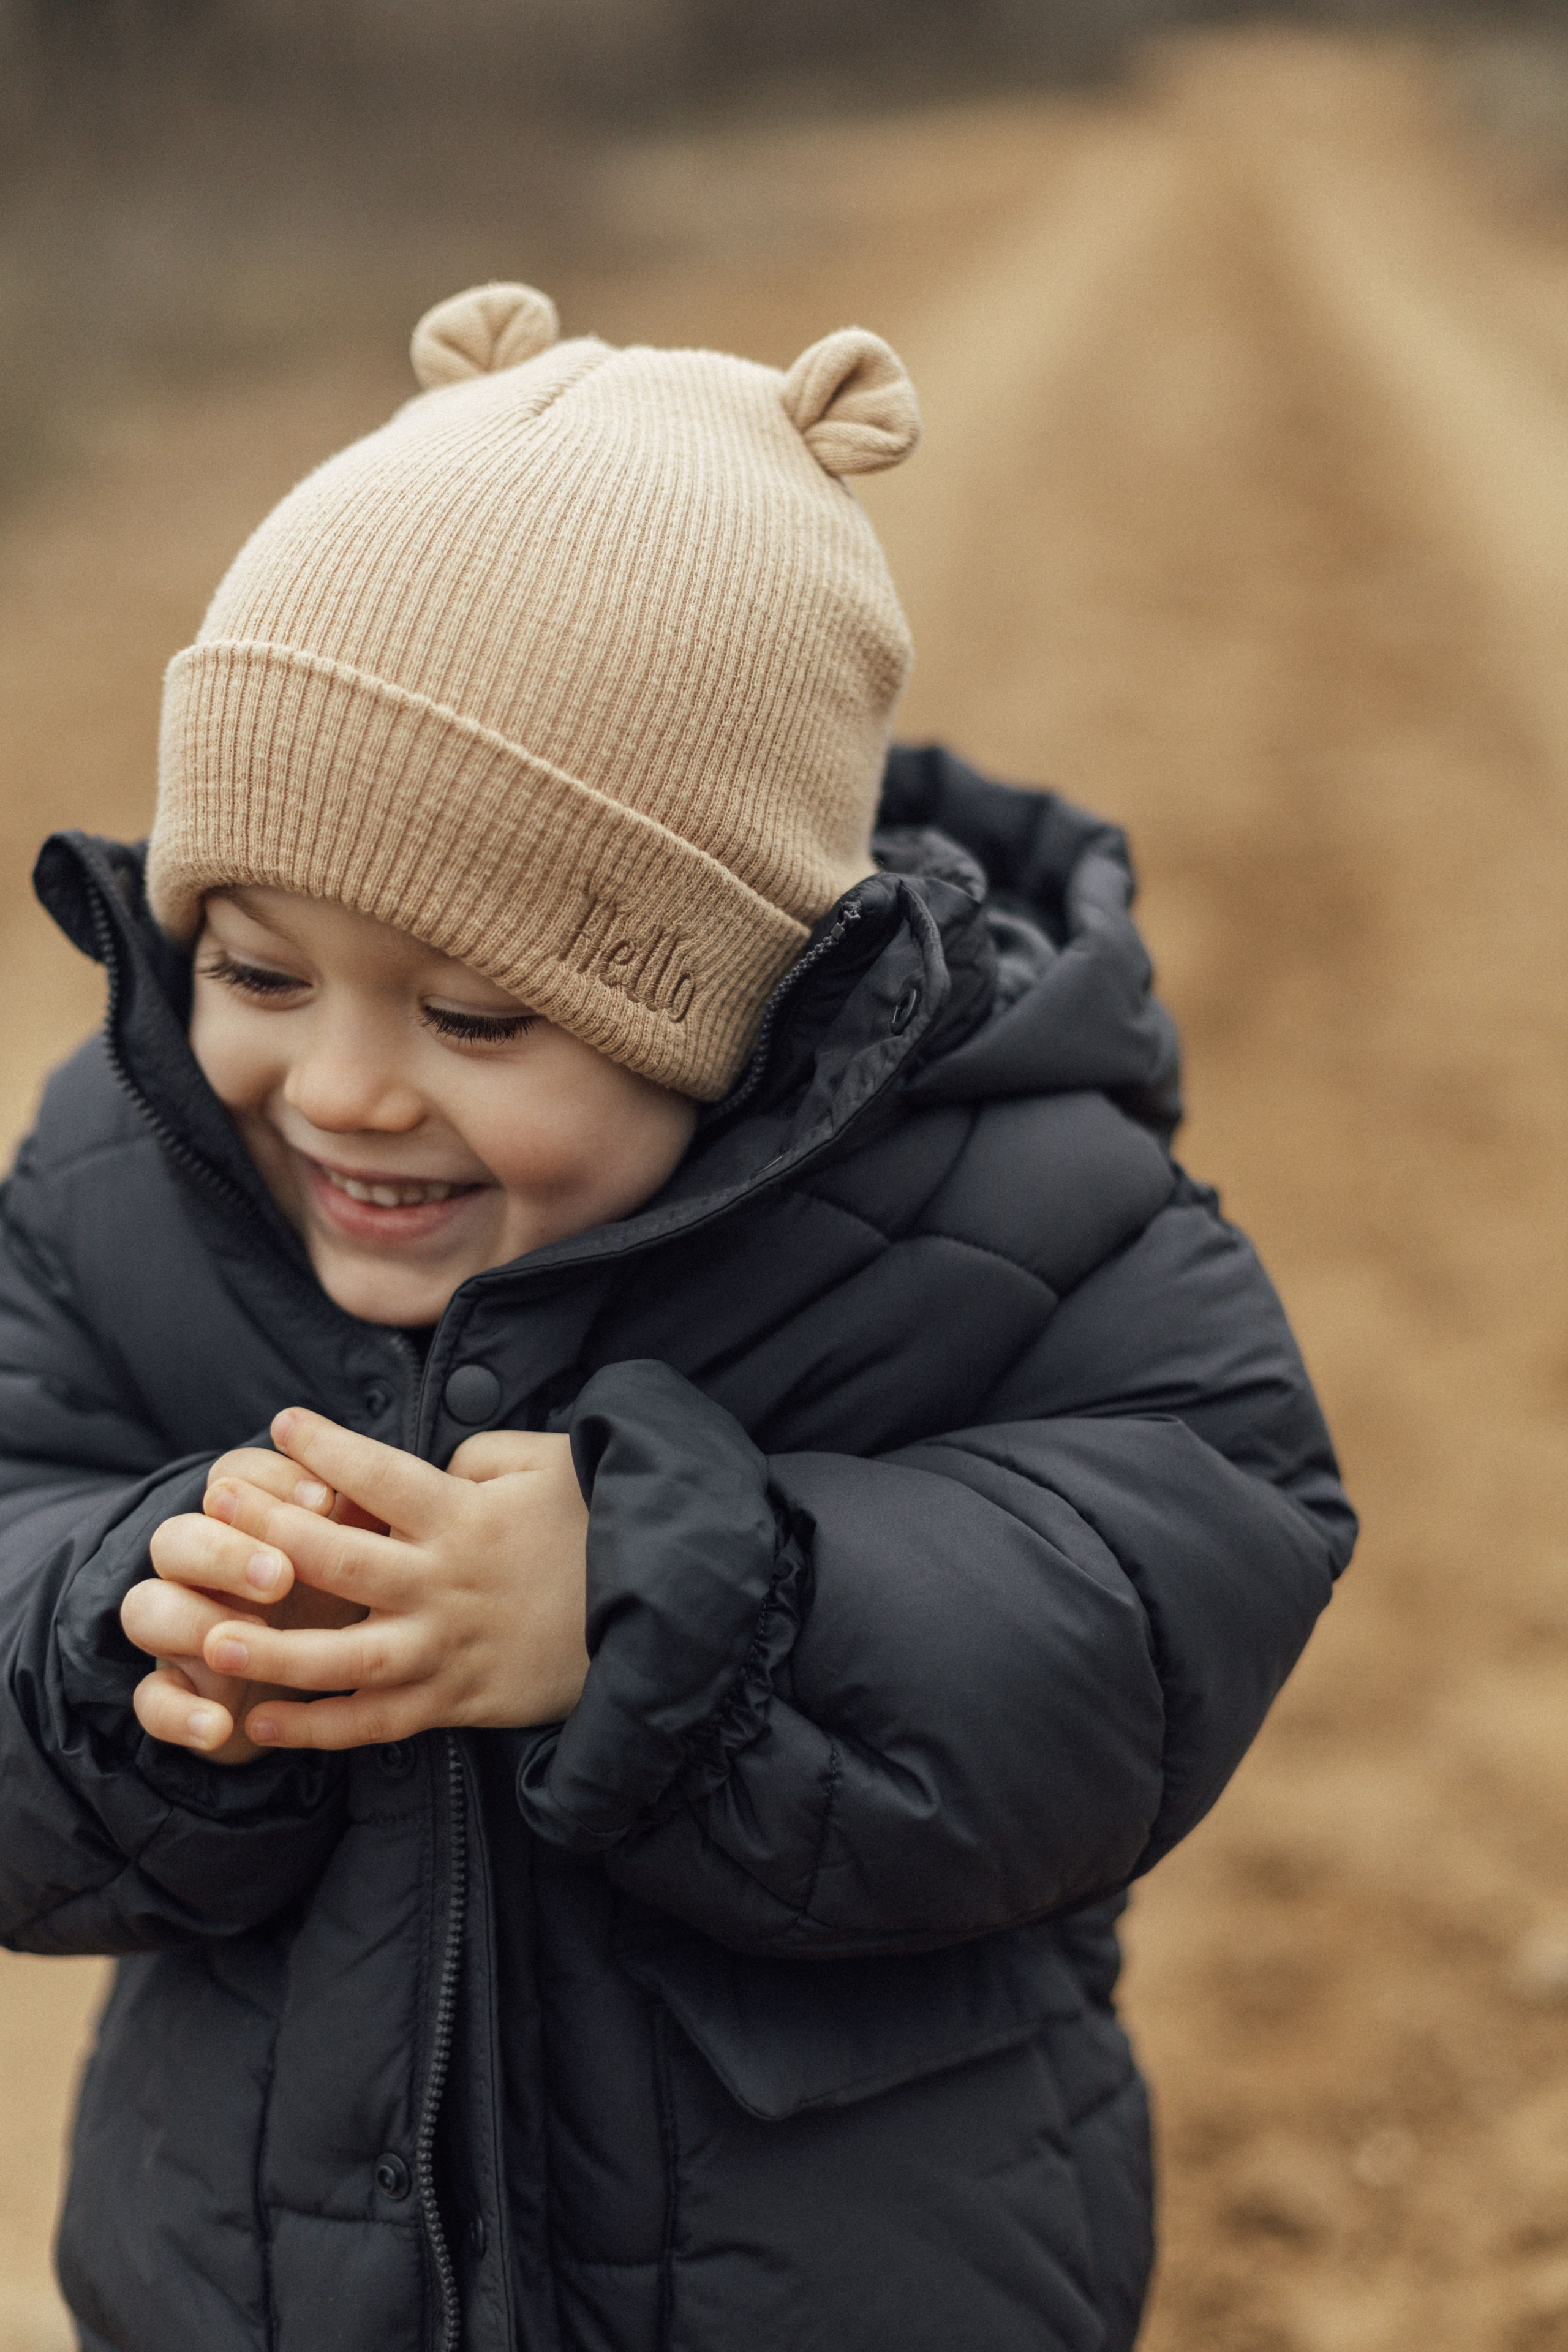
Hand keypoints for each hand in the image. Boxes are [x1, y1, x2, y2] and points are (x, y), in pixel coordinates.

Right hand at [124, 1447, 375, 1764]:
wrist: (321, 1681)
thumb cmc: (343, 1594)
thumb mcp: (357, 1554)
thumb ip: (362, 1516)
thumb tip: (376, 1484)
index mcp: (248, 1520)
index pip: (234, 1476)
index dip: (270, 1483)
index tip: (325, 1501)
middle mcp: (200, 1569)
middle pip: (177, 1537)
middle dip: (225, 1550)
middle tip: (281, 1575)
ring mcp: (178, 1631)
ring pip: (147, 1608)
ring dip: (191, 1621)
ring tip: (235, 1643)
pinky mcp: (175, 1694)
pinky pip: (151, 1701)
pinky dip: (178, 1716)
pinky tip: (218, 1727)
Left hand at [146, 1409, 590, 1755]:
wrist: (660, 1616)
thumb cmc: (600, 1527)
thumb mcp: (549, 1465)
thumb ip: (479, 1456)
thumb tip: (429, 1465)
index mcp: (465, 1517)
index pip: (378, 1473)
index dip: (325, 1445)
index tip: (283, 1422)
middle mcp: (446, 1584)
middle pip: (340, 1558)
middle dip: (269, 1530)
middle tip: (213, 1506)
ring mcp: (449, 1648)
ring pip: (345, 1655)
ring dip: (275, 1648)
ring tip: (210, 1637)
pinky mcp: (459, 1702)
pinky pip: (377, 1724)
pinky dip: (318, 1729)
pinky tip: (262, 1721)